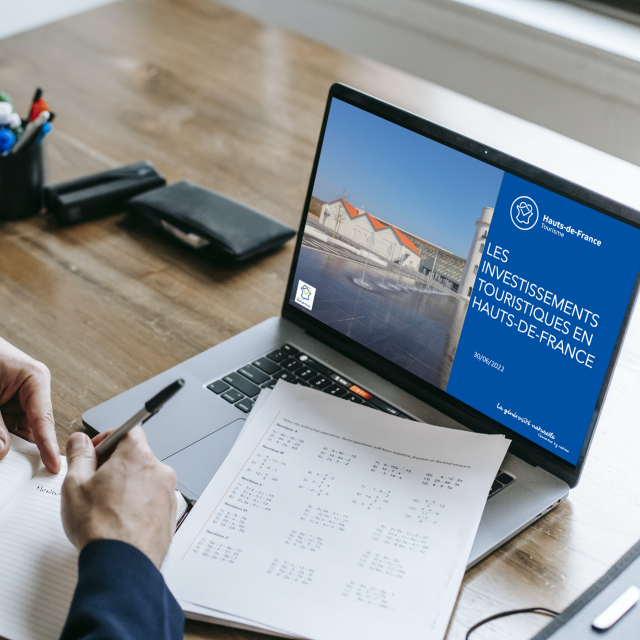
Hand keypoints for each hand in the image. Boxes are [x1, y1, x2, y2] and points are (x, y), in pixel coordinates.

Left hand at [0, 338, 59, 472]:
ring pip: (19, 428)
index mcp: (35, 379)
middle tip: (23, 471)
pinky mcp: (7, 400)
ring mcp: (20, 394)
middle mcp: (33, 387)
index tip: (54, 465)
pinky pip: (9, 423)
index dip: (48, 446)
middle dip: (24, 446)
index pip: (43, 419)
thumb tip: (2, 451)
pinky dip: (3, 433)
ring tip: (8, 454)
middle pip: (34, 427)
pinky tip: (3, 443)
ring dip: (9, 440)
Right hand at [61, 427, 177, 567]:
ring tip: (107, 508)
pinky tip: (122, 521)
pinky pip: (153, 500)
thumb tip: (80, 441)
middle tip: (95, 483)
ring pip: (145, 479)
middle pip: (137, 456)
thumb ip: (79, 456)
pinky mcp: (171, 513)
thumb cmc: (100, 527)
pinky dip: (140, 504)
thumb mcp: (75, 485)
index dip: (108, 437)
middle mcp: (159, 470)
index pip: (128, 430)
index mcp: (138, 456)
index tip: (95, 450)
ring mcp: (168, 493)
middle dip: (116, 465)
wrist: (122, 565)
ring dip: (128, 486)